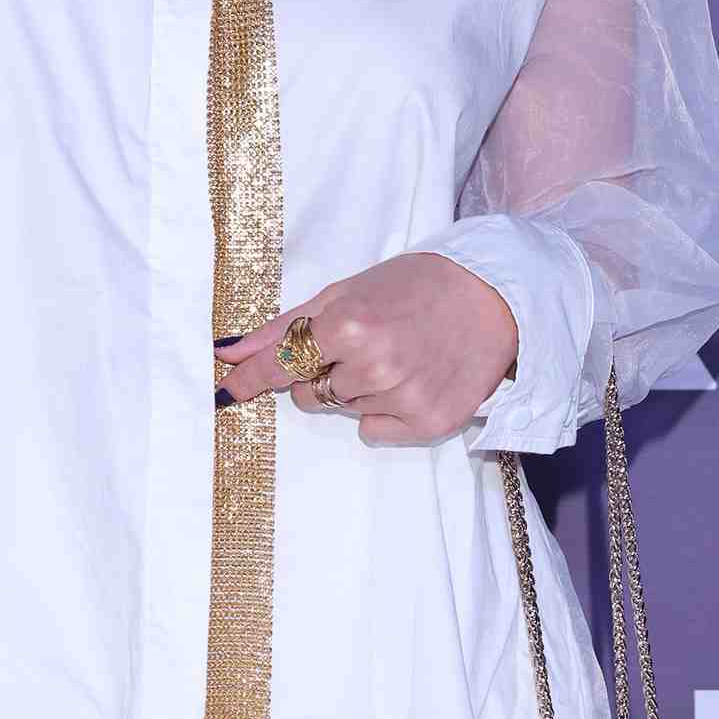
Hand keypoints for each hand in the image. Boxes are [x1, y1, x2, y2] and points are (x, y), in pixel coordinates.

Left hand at [214, 253, 517, 444]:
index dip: (249, 378)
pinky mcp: (428, 423)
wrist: (494, 296)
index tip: (224, 391)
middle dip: (323, 373)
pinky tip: (414, 379)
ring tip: (398, 355)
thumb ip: (284, 326)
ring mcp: (403, 399)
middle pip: (309, 393)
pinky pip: (375, 432)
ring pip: (345, 410)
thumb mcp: (346, 292)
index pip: (281, 365)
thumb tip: (227, 352)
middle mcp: (374, 367)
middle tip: (364, 342)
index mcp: (349, 325)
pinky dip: (385, 412)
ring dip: (359, 389)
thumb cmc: (416, 286)